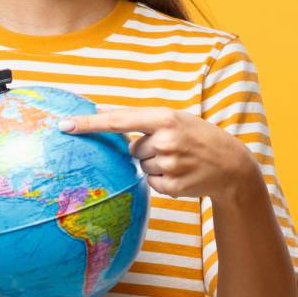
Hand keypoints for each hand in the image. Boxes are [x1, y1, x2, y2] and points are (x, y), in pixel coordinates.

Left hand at [57, 107, 260, 201]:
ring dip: (155, 164)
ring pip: (141, 166)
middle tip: (174, 148)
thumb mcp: (172, 119)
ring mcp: (169, 165)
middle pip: (133, 149)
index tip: (65, 125)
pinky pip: (151, 182)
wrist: (232, 167)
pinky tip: (182, 174)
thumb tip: (98, 109)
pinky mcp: (171, 187)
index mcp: (165, 118)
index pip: (118, 120)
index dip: (90, 123)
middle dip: (147, 149)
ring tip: (180, 161)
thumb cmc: (196, 137)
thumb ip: (136, 116)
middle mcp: (166, 140)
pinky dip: (162, 180)